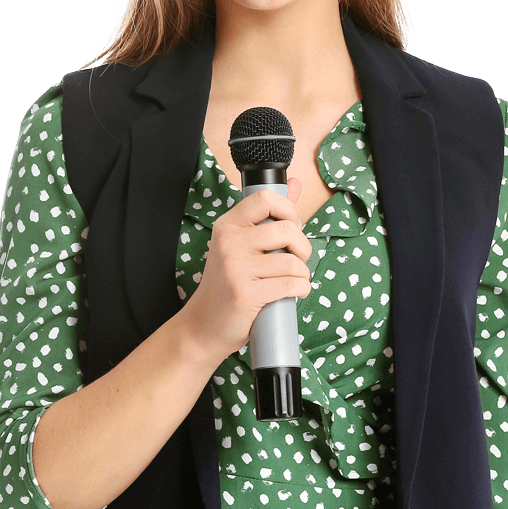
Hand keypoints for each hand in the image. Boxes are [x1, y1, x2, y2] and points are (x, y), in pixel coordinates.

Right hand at [180, 177, 312, 362]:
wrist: (204, 325)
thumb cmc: (229, 284)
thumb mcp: (242, 245)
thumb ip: (270, 215)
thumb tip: (296, 183)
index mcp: (228, 225)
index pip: (266, 198)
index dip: (289, 210)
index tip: (292, 227)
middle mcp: (229, 242)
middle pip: (287, 230)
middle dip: (303, 248)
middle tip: (296, 260)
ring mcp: (235, 268)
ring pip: (293, 261)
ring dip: (302, 274)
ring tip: (291, 281)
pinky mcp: (245, 293)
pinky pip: (291, 284)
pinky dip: (301, 289)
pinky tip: (294, 293)